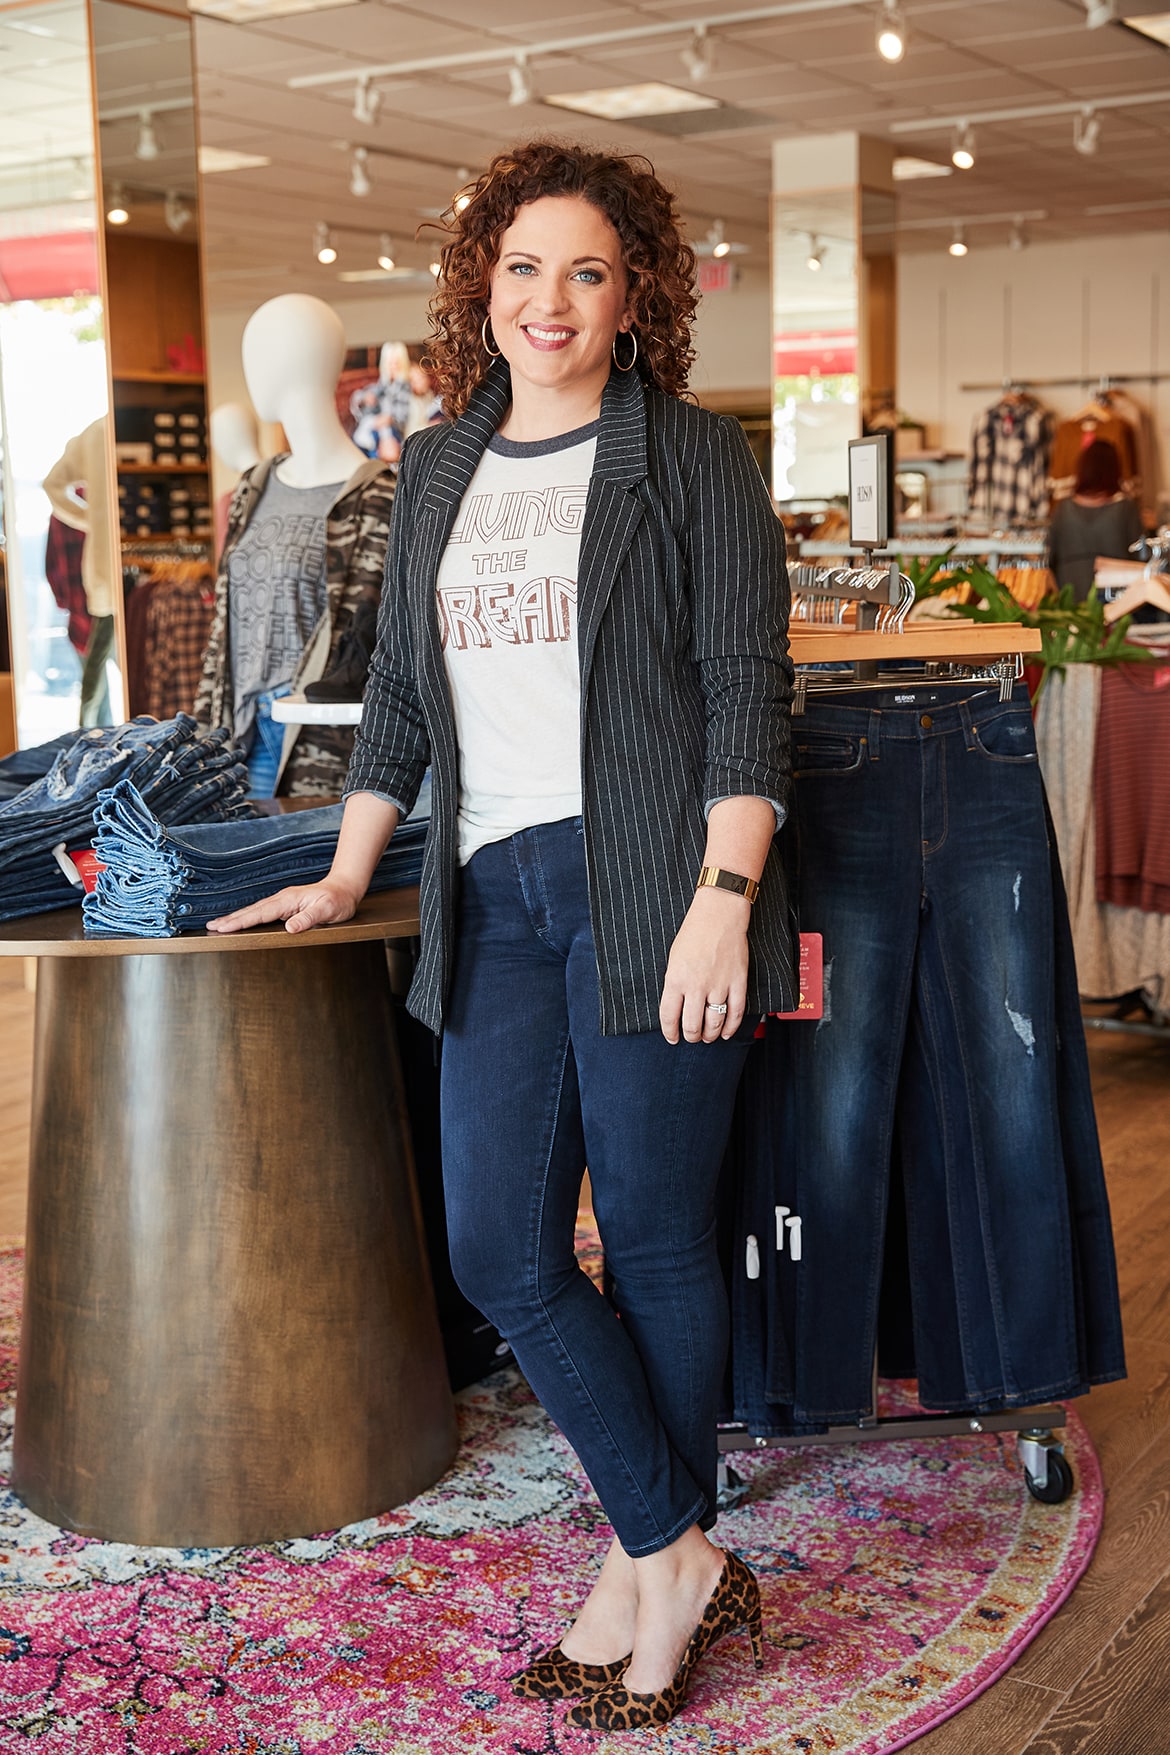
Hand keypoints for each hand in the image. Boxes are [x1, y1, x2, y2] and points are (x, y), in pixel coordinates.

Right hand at [206, 879, 360, 935]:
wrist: (345, 888)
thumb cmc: (338, 901)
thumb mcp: (327, 911)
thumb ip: (308, 918)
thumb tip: (289, 928)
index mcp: (288, 900)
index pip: (259, 913)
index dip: (240, 921)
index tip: (223, 928)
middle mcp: (281, 899)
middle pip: (251, 910)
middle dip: (230, 919)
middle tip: (210, 927)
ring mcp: (282, 902)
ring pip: (254, 910)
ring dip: (235, 918)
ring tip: (217, 925)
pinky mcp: (285, 905)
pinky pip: (261, 912)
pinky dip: (247, 917)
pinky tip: (240, 922)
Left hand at [659, 887, 749, 1043]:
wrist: (719, 915)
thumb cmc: (693, 934)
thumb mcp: (673, 959)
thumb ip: (674, 985)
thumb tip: (676, 1009)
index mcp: (675, 979)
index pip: (669, 1017)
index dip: (670, 1033)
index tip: (672, 1038)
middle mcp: (696, 986)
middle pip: (692, 1025)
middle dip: (691, 1037)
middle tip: (692, 1037)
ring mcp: (719, 985)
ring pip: (714, 1023)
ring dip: (710, 1035)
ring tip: (707, 1037)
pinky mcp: (738, 982)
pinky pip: (735, 1013)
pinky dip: (731, 1028)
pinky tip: (726, 1033)